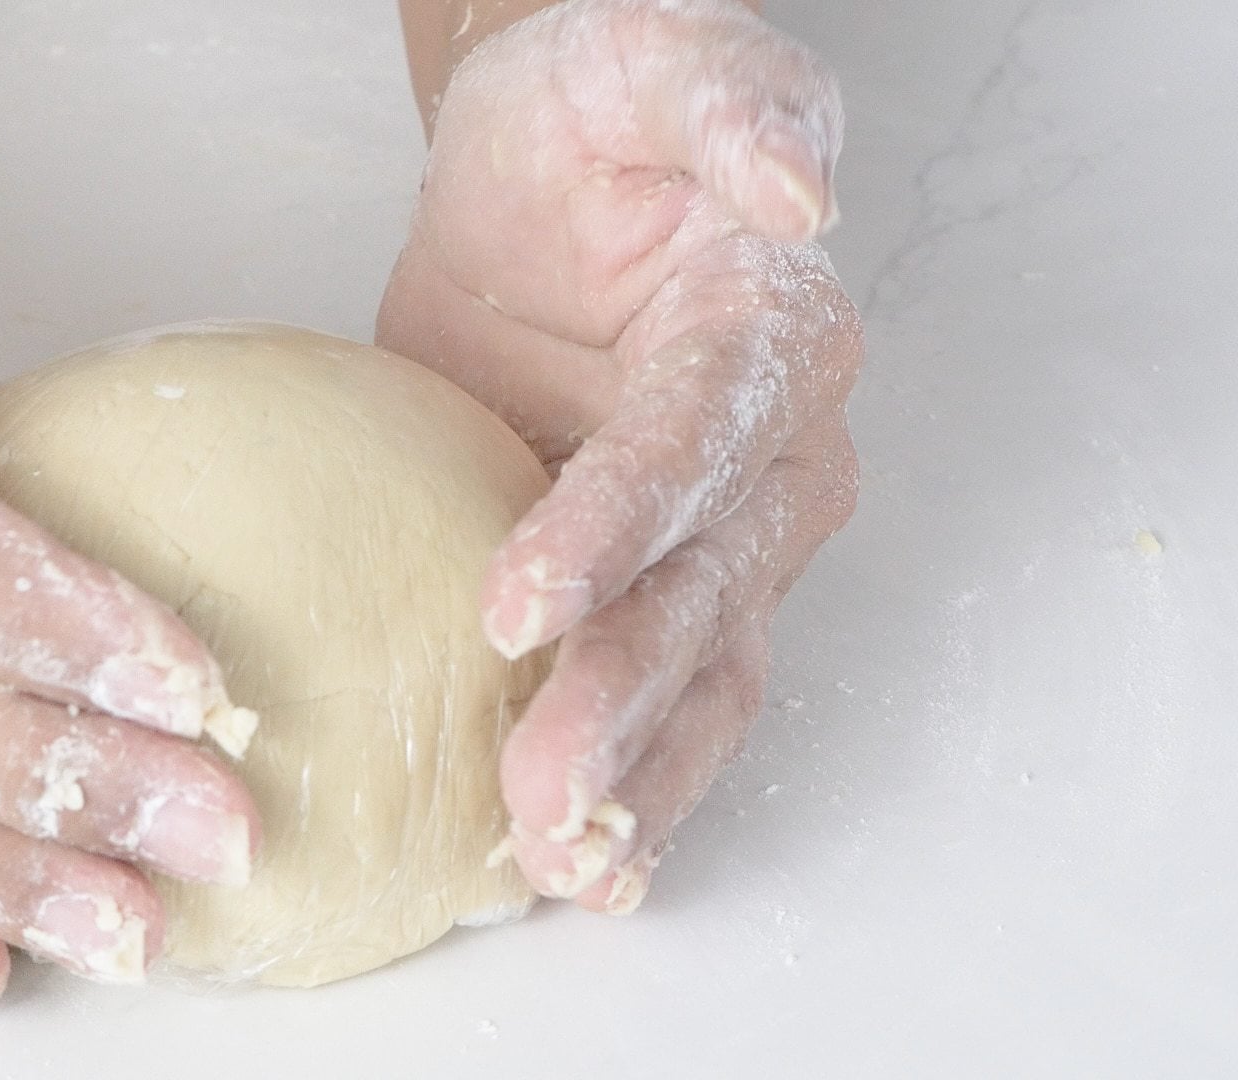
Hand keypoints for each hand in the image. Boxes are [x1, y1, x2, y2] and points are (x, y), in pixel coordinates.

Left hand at [378, 0, 861, 911]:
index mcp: (766, 333)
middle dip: (624, 691)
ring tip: (564, 862)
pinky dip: (632, 779)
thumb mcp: (646, 62)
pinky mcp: (650, 581)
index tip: (521, 600)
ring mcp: (718, 533)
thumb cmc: (587, 120)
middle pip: (705, 589)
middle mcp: (770, 453)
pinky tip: (581, 862)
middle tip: (542, 788)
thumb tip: (799, 189)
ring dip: (636, 770)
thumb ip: (727, 99)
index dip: (615, 525)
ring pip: (701, 670)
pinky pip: (665, 691)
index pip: (696, 442)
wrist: (538, 180)